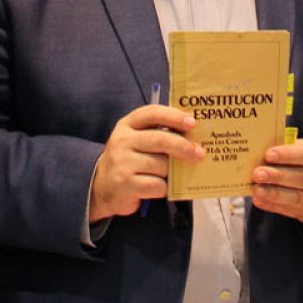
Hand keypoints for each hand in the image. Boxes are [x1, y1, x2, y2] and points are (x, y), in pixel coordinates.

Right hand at [88, 105, 202, 222]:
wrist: (102, 187)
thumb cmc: (129, 160)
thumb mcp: (137, 140)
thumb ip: (158, 134)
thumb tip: (193, 137)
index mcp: (128, 124)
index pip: (152, 113)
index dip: (173, 116)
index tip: (192, 123)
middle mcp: (122, 140)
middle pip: (160, 140)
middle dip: (183, 146)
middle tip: (199, 153)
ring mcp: (122, 162)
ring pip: (161, 165)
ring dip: (170, 172)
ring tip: (166, 174)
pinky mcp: (125, 184)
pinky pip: (157, 185)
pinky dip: (162, 188)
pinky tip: (157, 187)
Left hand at [250, 138, 302, 221]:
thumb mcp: (302, 148)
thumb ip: (285, 149)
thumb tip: (260, 153)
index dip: (288, 155)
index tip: (268, 154)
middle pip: (302, 178)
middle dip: (278, 176)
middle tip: (258, 174)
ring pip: (297, 198)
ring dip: (274, 194)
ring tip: (257, 189)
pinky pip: (290, 211)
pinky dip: (272, 205)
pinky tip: (259, 200)